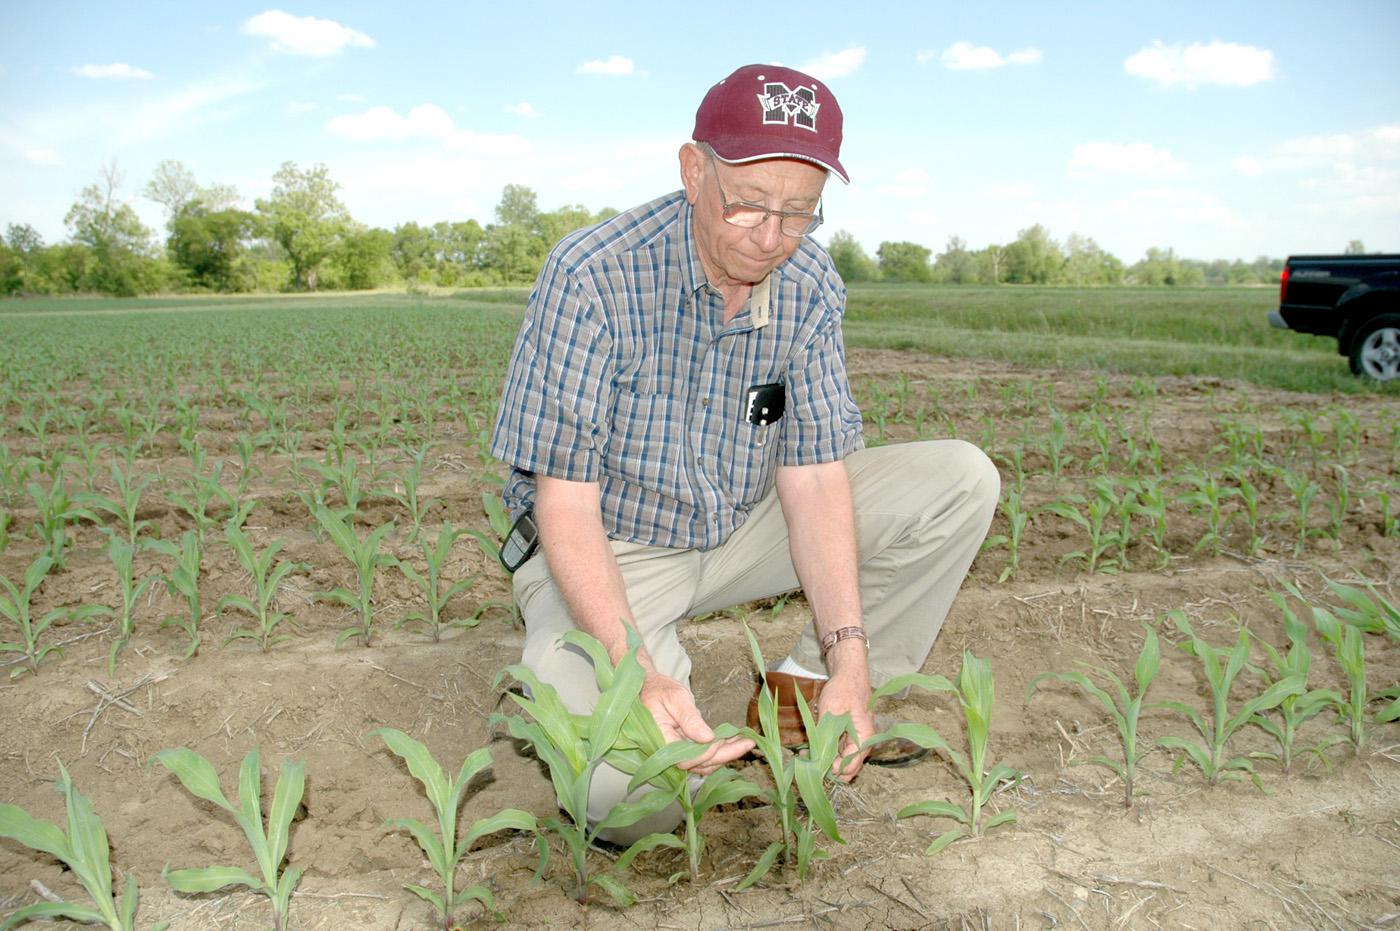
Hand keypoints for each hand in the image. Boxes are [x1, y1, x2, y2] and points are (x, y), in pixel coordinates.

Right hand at [639, 671, 754, 775]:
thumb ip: (689, 718)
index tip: (726, 738)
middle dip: (726, 754)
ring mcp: (674, 754)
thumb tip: (707, 738)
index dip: (708, 752)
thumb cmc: (659, 690)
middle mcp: (667, 754)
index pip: (687, 758)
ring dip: (725, 755)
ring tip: (746, 742)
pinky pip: (701, 757)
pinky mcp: (682, 750)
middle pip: (699, 764)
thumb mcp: (675, 698)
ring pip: (702, 764)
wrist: (646, 689)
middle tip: (749, 742)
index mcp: (661, 741)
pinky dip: (718, 752)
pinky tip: (734, 742)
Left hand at [816, 661, 874, 782]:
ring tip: (806, 758)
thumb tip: (819, 756)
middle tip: (810, 767)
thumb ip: (826, 734)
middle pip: (849, 767)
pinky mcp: (847, 735)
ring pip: (842, 760)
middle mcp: (863, 742)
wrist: (848, 674)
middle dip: (830, 770)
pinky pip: (838, 750)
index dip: (834, 769)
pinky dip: (826, 752)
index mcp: (864, 738)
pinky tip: (810, 751)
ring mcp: (855, 739)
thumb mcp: (831, 710)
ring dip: (826, 761)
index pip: (851, 764)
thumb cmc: (843, 689)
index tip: (817, 767)